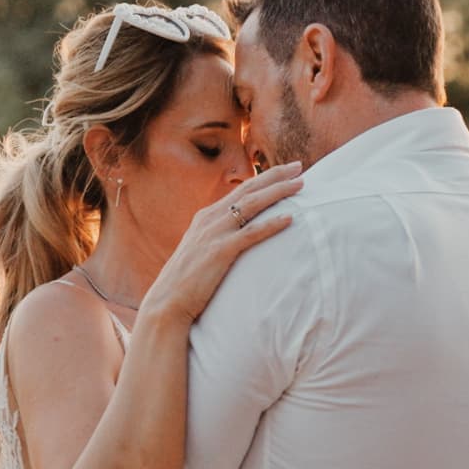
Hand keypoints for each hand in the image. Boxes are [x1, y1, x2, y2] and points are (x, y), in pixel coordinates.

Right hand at [142, 162, 303, 323]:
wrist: (167, 301)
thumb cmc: (186, 281)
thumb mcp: (200, 251)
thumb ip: (216, 238)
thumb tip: (236, 236)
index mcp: (206, 216)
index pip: (240, 190)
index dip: (264, 178)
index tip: (285, 172)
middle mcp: (210, 218)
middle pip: (249, 189)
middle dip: (275, 175)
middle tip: (299, 166)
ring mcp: (214, 233)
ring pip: (252, 204)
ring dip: (278, 192)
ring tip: (300, 185)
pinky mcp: (220, 251)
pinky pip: (251, 233)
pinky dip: (272, 223)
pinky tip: (290, 218)